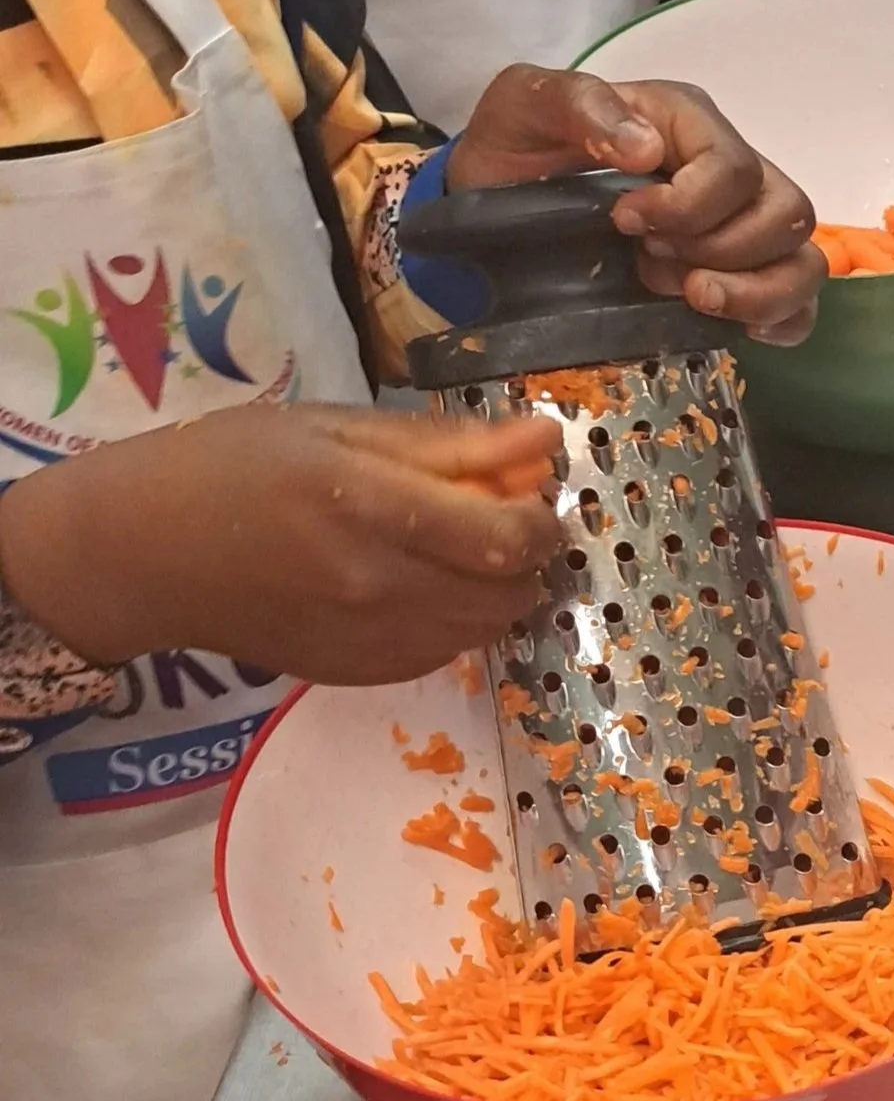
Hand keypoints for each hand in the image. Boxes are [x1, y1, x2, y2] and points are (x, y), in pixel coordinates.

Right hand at [0, 404, 563, 683]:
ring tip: (457, 550)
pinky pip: (447, 654)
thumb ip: (447, 443)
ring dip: (498, 589)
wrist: (142, 554)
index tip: (528, 490)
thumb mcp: (335, 428)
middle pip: (512, 589)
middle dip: (527, 554)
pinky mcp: (358, 672)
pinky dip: (458, 620)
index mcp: (372, 508)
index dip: (541, 517)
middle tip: (497, 517)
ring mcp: (370, 638)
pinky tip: (422, 585)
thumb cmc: (230, 466)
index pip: (510, 538)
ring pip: (489, 627)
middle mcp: (380, 584)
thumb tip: (544, 437)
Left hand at [449, 65, 822, 343]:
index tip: (625, 223)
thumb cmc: (518, 151)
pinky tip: (740, 328)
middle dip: (721, 251)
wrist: (500, 203)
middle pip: (785, 213)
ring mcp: (743, 224)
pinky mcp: (741, 274)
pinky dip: (783, 319)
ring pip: (804, 259)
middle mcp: (730, 169)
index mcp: (686, 121)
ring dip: (755, 292)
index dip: (690, 207)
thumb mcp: (523, 107)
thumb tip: (644, 149)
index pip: (733, 168)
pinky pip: (800, 302)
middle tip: (652, 262)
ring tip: (693, 298)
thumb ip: (577, 106)